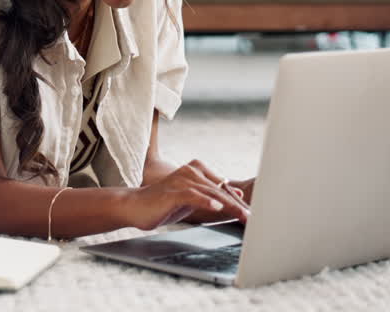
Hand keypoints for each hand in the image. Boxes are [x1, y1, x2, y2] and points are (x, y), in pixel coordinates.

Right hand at [123, 160, 250, 230]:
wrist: (135, 206)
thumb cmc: (163, 204)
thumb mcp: (192, 199)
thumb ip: (212, 194)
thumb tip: (235, 193)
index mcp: (197, 170)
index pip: (223, 187)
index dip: (239, 201)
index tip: (254, 214)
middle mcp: (191, 171)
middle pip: (221, 190)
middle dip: (239, 206)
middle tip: (254, 219)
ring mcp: (181, 180)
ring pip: (211, 193)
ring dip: (229, 206)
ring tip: (243, 216)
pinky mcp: (172, 191)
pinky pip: (193, 196)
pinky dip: (205, 201)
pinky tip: (216, 207)